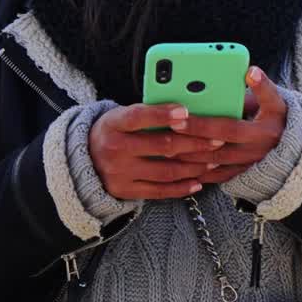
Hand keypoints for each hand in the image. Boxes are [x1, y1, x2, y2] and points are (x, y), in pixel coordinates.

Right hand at [89, 103, 224, 199]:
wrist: (84, 159)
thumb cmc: (115, 131)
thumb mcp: (122, 115)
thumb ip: (149, 113)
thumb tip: (186, 111)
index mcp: (114, 124)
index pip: (139, 117)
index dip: (163, 115)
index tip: (186, 112)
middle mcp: (115, 149)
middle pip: (160, 146)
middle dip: (193, 143)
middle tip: (217, 140)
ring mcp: (119, 173)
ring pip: (165, 171)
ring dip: (194, 166)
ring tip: (214, 160)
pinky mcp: (125, 191)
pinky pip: (159, 191)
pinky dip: (181, 187)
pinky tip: (199, 181)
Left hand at [172, 66, 287, 183]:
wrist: (290, 144)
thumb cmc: (276, 116)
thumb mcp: (276, 100)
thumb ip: (262, 87)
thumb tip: (250, 72)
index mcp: (262, 132)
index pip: (228, 129)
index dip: (204, 125)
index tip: (181, 116)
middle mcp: (253, 152)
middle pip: (215, 149)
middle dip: (188, 141)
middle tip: (165, 132)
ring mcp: (245, 166)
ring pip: (211, 165)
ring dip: (187, 158)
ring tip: (164, 147)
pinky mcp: (239, 174)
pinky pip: (214, 177)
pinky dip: (196, 172)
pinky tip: (177, 166)